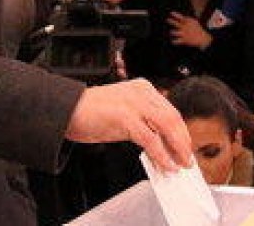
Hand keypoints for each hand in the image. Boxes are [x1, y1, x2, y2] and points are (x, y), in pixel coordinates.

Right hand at [66, 79, 191, 172]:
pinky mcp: (126, 117)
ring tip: (180, 164)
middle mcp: (141, 92)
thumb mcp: (123, 112)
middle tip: (187, 159)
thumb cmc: (90, 113)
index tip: (185, 147)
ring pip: (167, 126)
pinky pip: (151, 139)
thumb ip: (142, 121)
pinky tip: (166, 165)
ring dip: (177, 148)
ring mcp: (134, 103)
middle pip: (173, 117)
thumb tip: (161, 142)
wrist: (66, 110)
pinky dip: (162, 155)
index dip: (181, 131)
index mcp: (142, 88)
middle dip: (183, 141)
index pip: (170, 110)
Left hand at [168, 12, 212, 48]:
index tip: (170, 13)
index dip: (175, 14)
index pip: (180, 17)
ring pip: (174, 32)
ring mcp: (183, 34)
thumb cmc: (198, 30)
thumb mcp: (194, 22)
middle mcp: (184, 27)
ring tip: (171, 32)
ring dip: (172, 32)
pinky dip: (173, 41)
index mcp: (188, 22)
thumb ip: (187, 19)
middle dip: (170, 21)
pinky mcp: (183, 40)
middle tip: (167, 19)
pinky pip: (176, 41)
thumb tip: (181, 17)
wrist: (203, 38)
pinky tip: (172, 41)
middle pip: (175, 23)